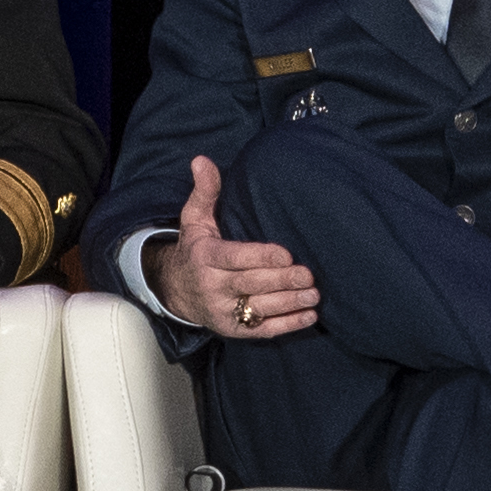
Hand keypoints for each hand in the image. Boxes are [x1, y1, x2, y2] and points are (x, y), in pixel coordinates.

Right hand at [149, 155, 318, 339]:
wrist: (175, 291)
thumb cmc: (195, 250)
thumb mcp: (194, 220)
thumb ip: (205, 192)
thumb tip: (202, 161)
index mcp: (205, 257)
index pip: (234, 258)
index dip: (261, 256)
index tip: (286, 253)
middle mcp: (212, 286)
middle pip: (250, 284)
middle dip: (281, 280)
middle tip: (309, 275)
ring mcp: (222, 310)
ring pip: (259, 308)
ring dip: (289, 302)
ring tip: (314, 295)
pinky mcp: (232, 329)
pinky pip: (262, 330)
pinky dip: (287, 325)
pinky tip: (309, 316)